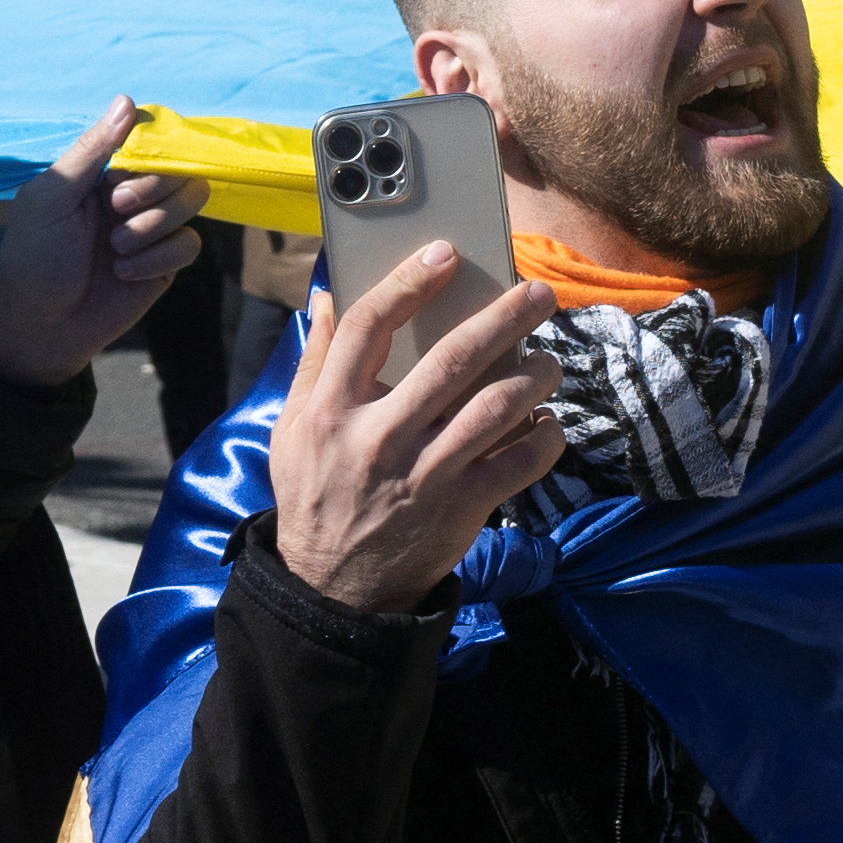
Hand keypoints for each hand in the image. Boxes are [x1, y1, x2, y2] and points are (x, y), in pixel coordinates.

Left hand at [0, 98, 209, 383]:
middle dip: (152, 190)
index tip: (118, 179)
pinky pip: (190, 244)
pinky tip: (125, 273)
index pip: (150, 141)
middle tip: (115, 212)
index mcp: (102, 171)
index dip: (146, 157)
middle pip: (179, 167)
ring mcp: (151, 228)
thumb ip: (92, 149)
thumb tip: (128, 100)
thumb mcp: (52, 197)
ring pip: (192, 201)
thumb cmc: (33, 257)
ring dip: (156, 224)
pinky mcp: (165, 263)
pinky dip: (159, 258)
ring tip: (116, 249)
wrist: (40, 327)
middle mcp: (131, 194)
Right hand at [269, 250, 565, 613]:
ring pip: (495, 409)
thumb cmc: (316, 495)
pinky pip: (518, 465)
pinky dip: (544, 439)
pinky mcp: (461, 509)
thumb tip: (328, 295)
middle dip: (503, 319)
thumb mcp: (293, 428)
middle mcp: (379, 437)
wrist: (334, 588)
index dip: (408, 282)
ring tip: (549, 361)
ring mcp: (424, 475)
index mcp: (331, 410)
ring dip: (534, 377)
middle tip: (537, 293)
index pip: (369, 327)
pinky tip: (548, 422)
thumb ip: (314, 361)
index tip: (444, 253)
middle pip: (450, 360)